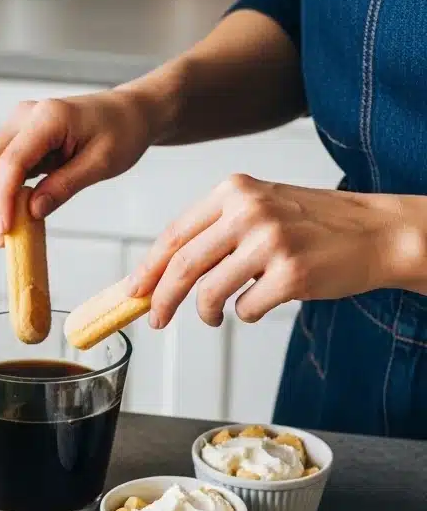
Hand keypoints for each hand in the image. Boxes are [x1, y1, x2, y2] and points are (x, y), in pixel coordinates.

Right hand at [0, 90, 156, 241]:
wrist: (129, 112)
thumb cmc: (122, 131)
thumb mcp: (101, 163)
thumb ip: (65, 186)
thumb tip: (32, 212)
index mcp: (48, 117)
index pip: (11, 161)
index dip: (2, 198)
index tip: (5, 230)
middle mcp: (25, 116)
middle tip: (0, 238)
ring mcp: (19, 125)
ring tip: (4, 232)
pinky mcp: (19, 138)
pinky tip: (10, 216)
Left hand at [130, 174, 413, 328]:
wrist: (376, 231)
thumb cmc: (311, 226)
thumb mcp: (258, 210)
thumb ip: (213, 234)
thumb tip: (158, 276)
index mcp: (234, 190)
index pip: (174, 235)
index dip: (148, 269)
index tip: (133, 292)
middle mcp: (250, 210)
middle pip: (183, 266)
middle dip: (162, 300)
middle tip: (156, 319)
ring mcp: (271, 241)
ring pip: (209, 293)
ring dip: (207, 312)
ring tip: (216, 315)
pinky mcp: (291, 272)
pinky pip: (245, 308)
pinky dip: (247, 313)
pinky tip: (263, 301)